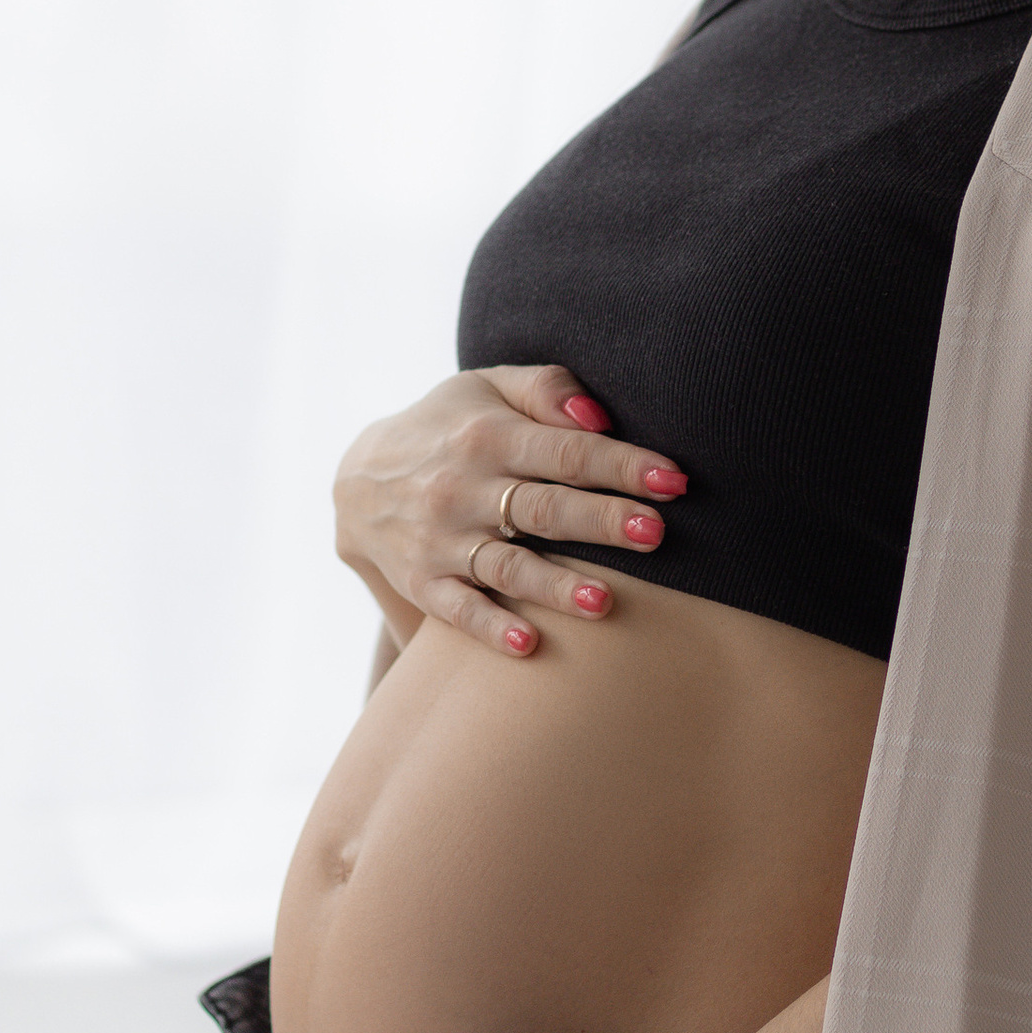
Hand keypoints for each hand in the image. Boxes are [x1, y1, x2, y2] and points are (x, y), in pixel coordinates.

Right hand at [332, 363, 687, 663]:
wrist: (357, 482)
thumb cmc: (449, 428)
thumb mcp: (487, 387)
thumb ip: (547, 390)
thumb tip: (599, 416)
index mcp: (489, 435)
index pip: (566, 451)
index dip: (622, 465)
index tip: (674, 481)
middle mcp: (463, 487)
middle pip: (544, 508)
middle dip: (602, 520)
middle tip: (655, 533)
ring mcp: (441, 539)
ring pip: (507, 566)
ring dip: (555, 586)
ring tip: (605, 601)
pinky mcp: (423, 583)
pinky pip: (458, 609)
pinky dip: (489, 628)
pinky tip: (527, 645)